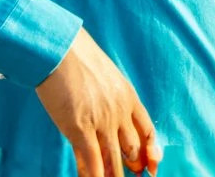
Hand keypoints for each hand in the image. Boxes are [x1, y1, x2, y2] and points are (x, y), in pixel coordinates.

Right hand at [36, 27, 160, 176]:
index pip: (147, 129)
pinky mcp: (80, 128)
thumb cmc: (78, 60)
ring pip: (114, 159)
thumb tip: (108, 118)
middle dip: (134, 166)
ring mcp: (102, 120)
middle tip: (135, 176)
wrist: (61, 50)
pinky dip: (95, 176)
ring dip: (114, 176)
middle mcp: (119, 110)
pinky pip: (92, 160)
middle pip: (133, 148)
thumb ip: (110, 99)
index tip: (153, 165)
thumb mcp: (104, 78)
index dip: (151, 150)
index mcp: (128, 96)